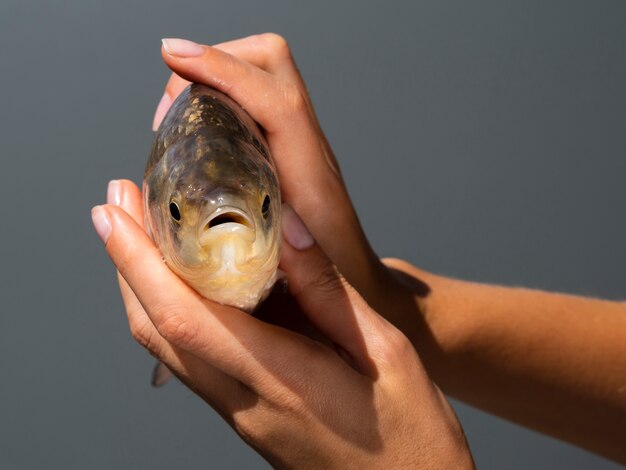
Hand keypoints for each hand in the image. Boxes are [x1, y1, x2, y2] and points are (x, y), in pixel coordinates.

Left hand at [91, 180, 473, 468]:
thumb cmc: (411, 437)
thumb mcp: (386, 351)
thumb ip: (329, 289)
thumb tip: (285, 226)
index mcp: (283, 382)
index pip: (185, 318)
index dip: (139, 263)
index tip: (114, 213)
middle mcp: (246, 402)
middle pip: (159, 330)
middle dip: (127, 263)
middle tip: (119, 204)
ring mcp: (242, 414)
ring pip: (169, 346)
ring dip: (144, 286)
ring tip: (145, 231)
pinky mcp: (248, 415)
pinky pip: (195, 358)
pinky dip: (174, 311)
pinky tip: (188, 282)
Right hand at [151, 35, 414, 320]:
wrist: (365, 284)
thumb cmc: (341, 288)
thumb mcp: (314, 281)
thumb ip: (292, 265)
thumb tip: (255, 234)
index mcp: (312, 176)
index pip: (278, 100)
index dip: (225, 70)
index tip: (175, 55)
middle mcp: (308, 147)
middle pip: (270, 62)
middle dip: (213, 62)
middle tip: (169, 108)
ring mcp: (299, 143)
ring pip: (261, 71)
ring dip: (214, 75)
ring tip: (174, 118)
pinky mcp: (287, 149)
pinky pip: (254, 97)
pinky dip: (220, 94)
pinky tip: (194, 131)